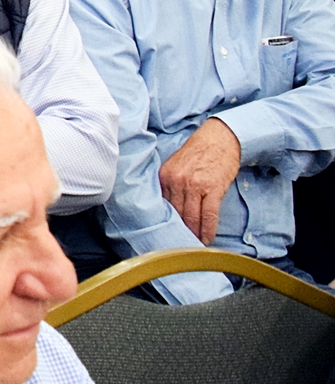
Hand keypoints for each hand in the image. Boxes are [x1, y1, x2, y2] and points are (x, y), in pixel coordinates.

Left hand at [159, 117, 241, 244]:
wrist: (220, 138)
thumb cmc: (199, 152)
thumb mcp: (177, 165)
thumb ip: (171, 184)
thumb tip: (169, 208)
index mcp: (165, 176)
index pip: (163, 205)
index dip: (166, 222)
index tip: (167, 234)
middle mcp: (177, 182)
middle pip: (176, 214)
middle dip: (179, 231)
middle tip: (180, 245)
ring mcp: (195, 186)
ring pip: (191, 217)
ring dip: (194, 234)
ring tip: (194, 245)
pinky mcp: (212, 189)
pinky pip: (209, 215)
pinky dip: (208, 230)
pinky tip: (207, 239)